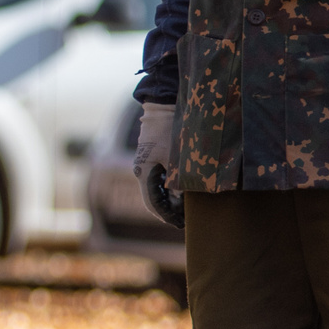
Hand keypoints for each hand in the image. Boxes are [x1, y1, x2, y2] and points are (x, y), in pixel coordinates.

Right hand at [133, 101, 183, 229]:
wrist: (162, 104)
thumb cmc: (171, 129)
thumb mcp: (179, 156)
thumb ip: (181, 180)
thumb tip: (184, 200)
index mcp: (144, 172)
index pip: (153, 203)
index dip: (167, 216)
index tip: (181, 225)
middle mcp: (140, 170)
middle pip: (153, 198)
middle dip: (169, 210)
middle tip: (187, 219)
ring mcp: (144, 163)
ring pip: (156, 189)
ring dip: (170, 199)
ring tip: (187, 207)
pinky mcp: (151, 157)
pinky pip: (158, 179)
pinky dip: (169, 188)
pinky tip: (183, 190)